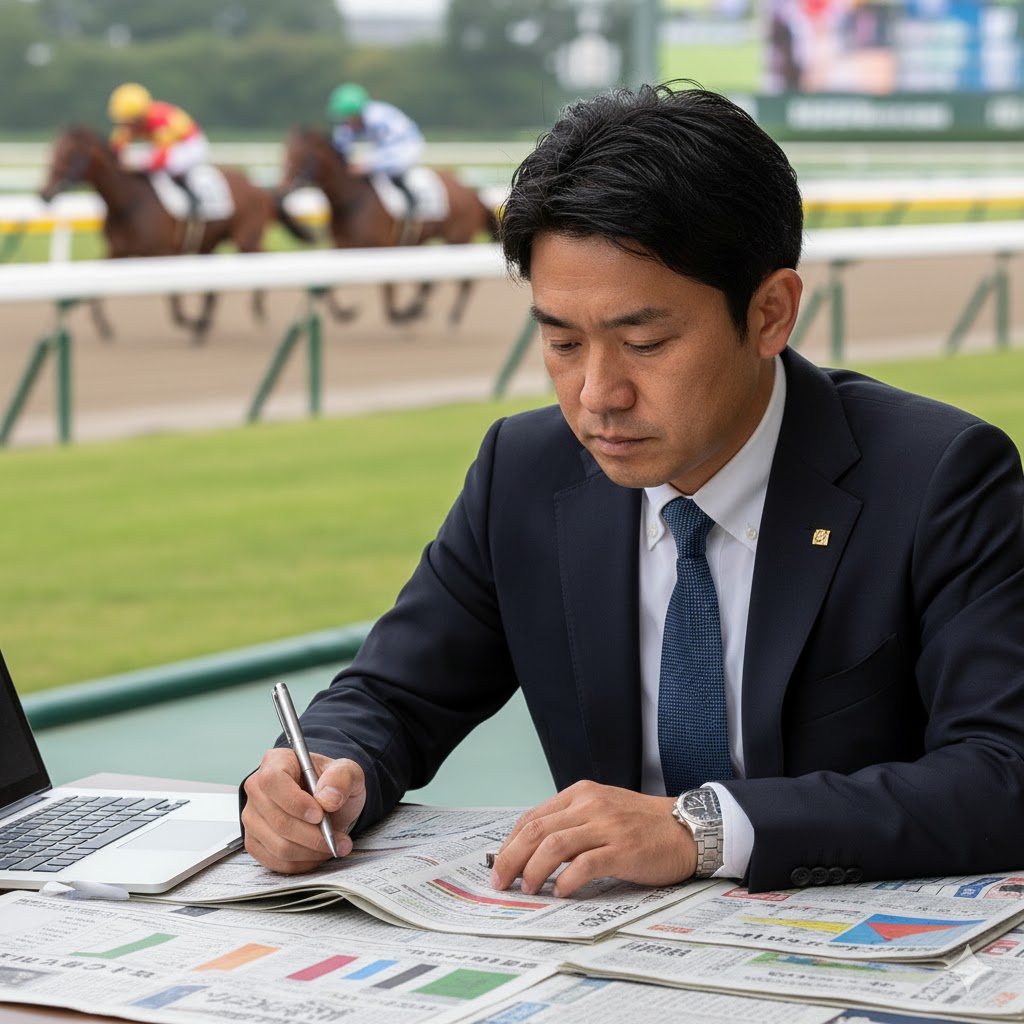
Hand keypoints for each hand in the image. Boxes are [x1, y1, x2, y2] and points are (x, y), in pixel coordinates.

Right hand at [242, 748, 365, 872]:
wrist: (328, 801)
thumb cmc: (332, 783)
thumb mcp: (348, 772)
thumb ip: (342, 778)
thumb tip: (327, 799)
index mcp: (276, 762)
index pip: (273, 781)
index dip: (295, 802)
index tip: (319, 815)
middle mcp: (257, 789)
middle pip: (277, 820)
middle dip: (312, 836)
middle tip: (339, 839)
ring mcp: (252, 816)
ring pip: (278, 845)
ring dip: (310, 852)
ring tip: (333, 845)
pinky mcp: (254, 841)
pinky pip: (275, 861)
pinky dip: (301, 863)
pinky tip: (318, 854)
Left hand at [489, 781, 696, 896]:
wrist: (687, 828)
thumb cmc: (643, 825)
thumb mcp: (602, 810)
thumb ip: (572, 822)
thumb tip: (534, 851)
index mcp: (581, 794)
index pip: (532, 817)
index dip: (510, 843)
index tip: (499, 864)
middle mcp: (590, 805)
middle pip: (536, 830)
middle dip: (511, 858)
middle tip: (500, 882)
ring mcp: (606, 826)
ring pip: (554, 845)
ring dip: (533, 871)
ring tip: (528, 890)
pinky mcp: (623, 849)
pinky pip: (584, 865)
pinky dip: (566, 880)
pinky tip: (560, 892)